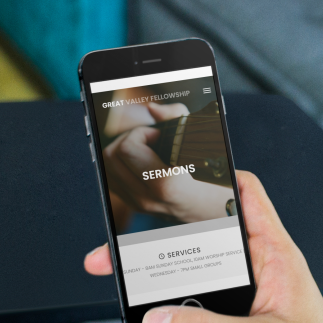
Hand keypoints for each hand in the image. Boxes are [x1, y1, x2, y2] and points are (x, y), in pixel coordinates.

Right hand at [85, 172, 322, 322]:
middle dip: (158, 270)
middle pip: (194, 252)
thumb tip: (157, 318)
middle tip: (114, 265)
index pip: (246, 196)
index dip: (214, 176)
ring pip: (183, 303)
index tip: (175, 168)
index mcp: (274, 257)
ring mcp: (237, 309)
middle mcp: (253, 276)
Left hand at [102, 104, 231, 222]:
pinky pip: (111, 177)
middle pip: (112, 154)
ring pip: (107, 165)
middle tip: (152, 139)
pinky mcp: (132, 205)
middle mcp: (148, 197)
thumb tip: (153, 109)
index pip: (128, 149)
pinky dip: (121, 163)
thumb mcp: (208, 145)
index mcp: (166, 184)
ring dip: (123, 149)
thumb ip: (178, 118)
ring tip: (146, 148)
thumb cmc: (215, 180)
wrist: (215, 213)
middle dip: (130, 137)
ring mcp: (137, 204)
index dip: (142, 133)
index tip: (160, 135)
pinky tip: (140, 160)